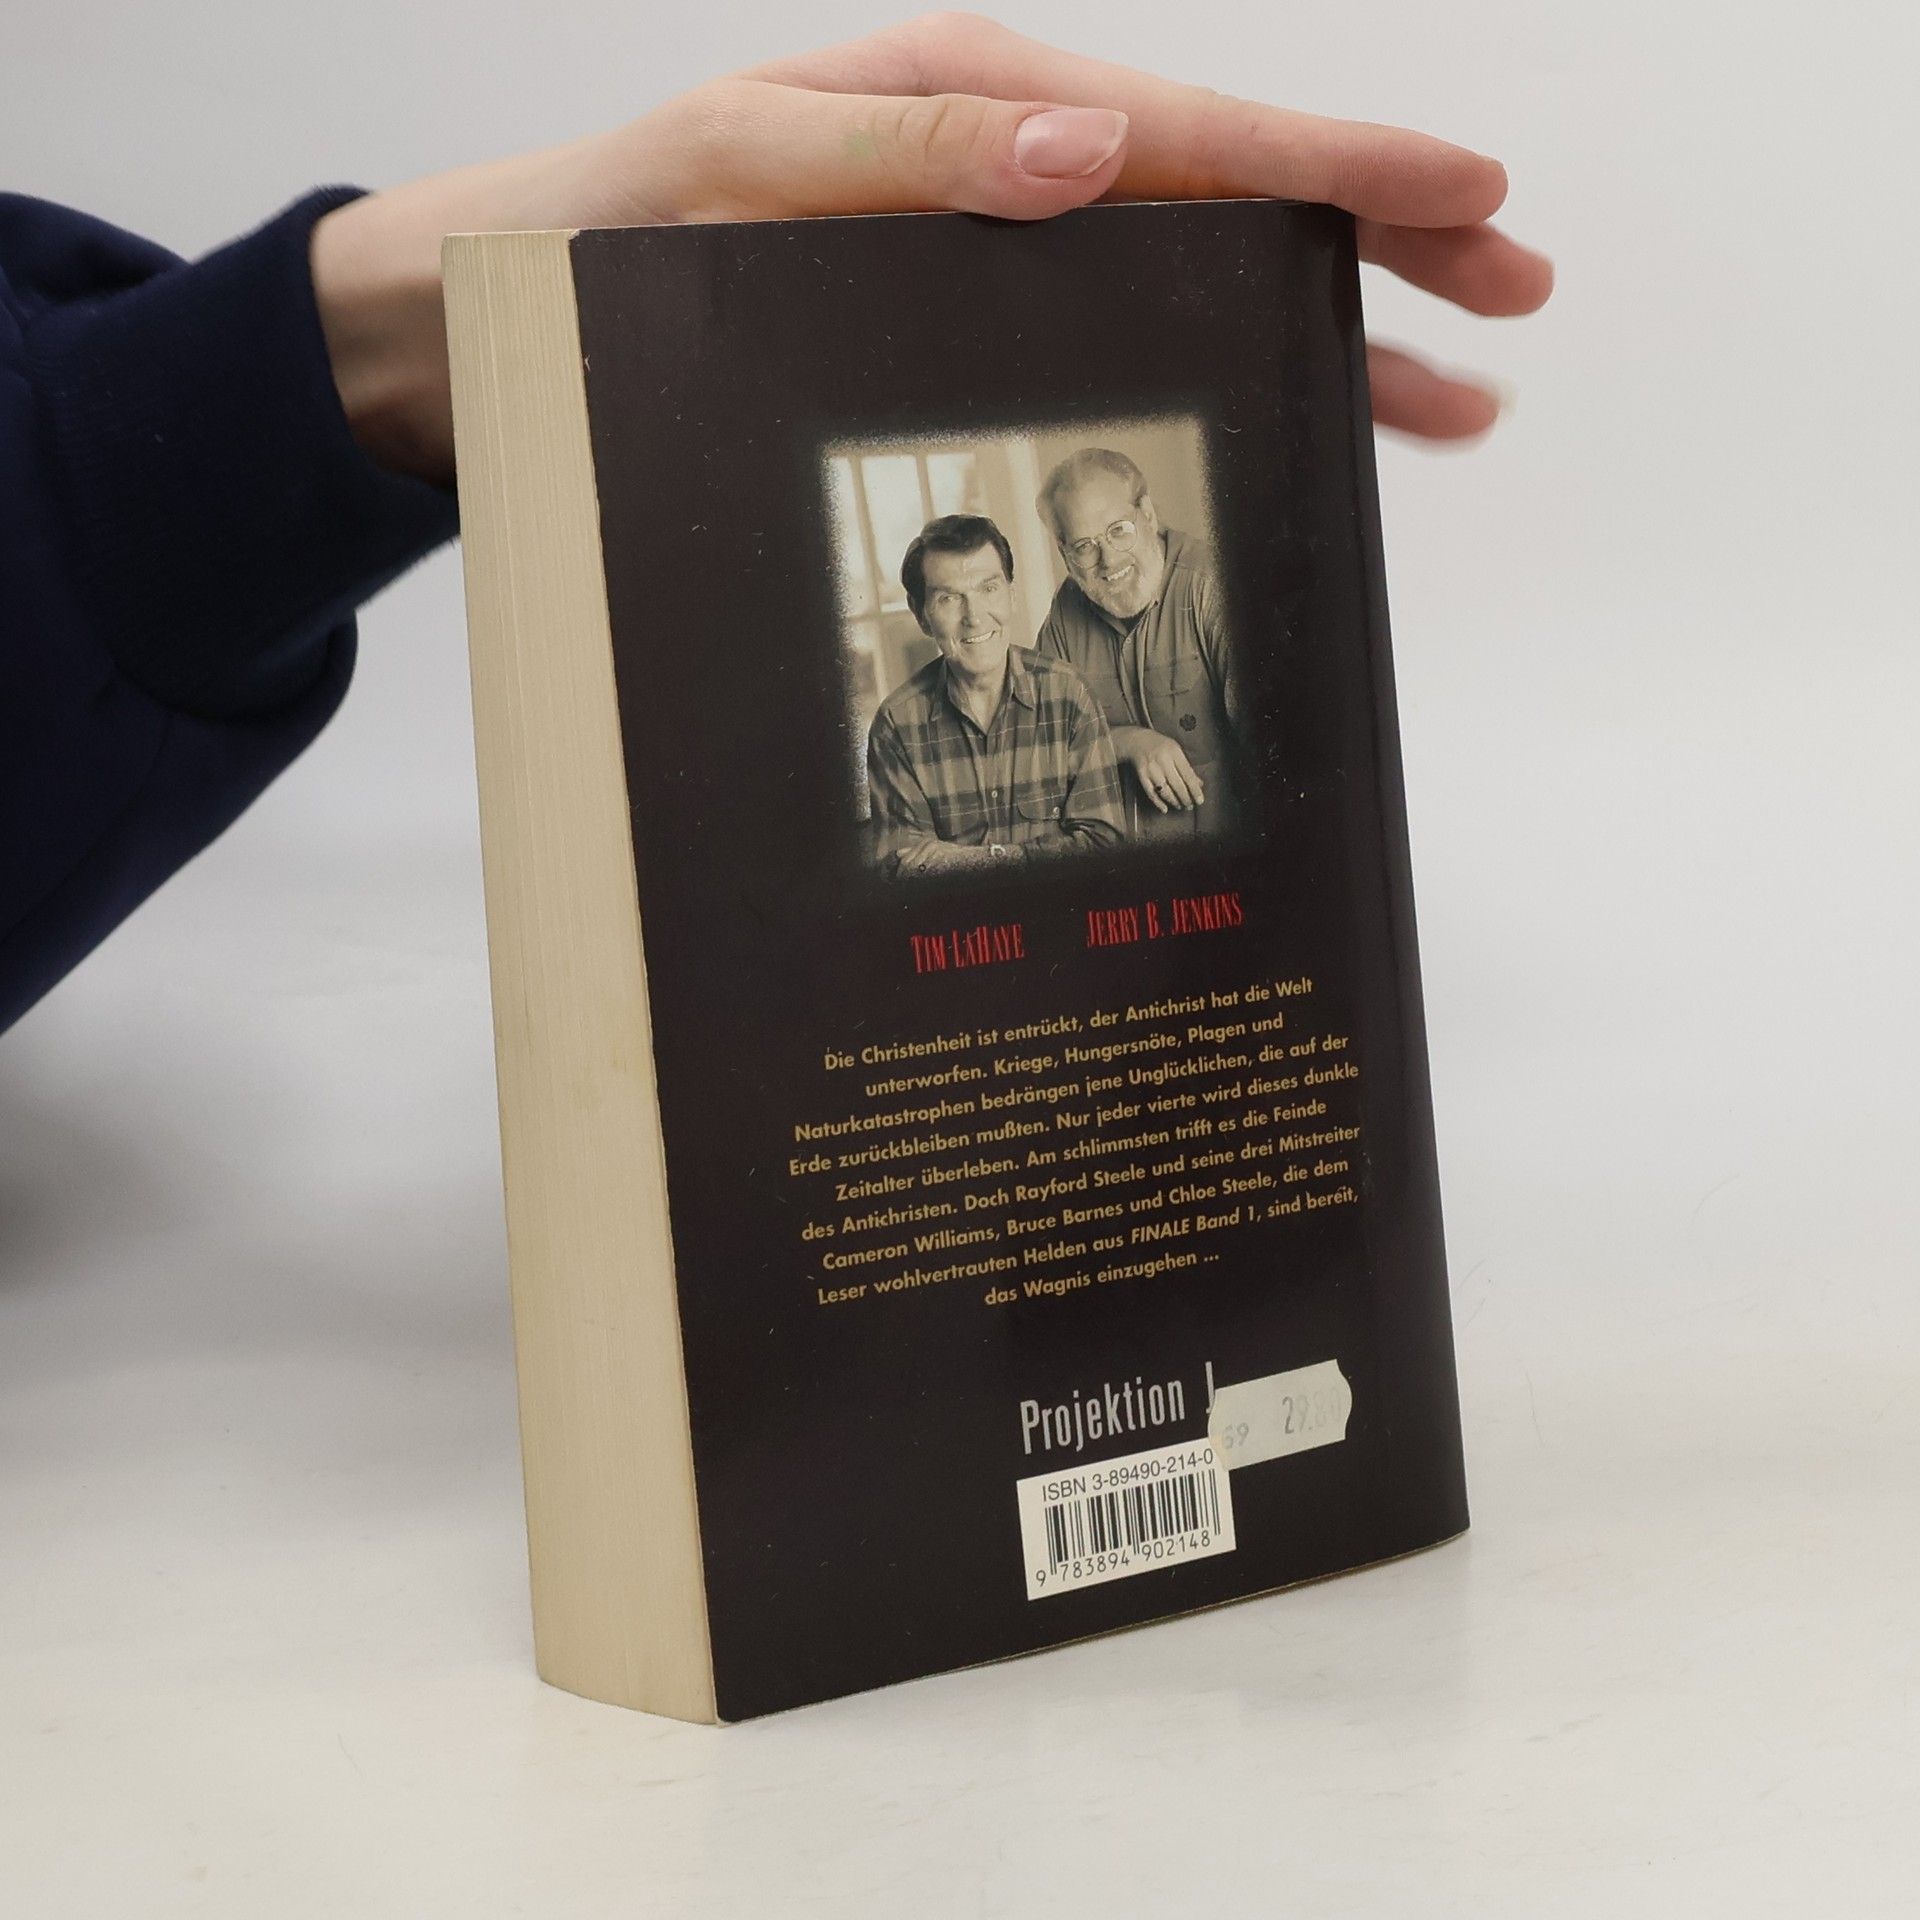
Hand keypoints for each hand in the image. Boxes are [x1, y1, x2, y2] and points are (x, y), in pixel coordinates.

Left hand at [311, 12, 1552, 481]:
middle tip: (1515, 288)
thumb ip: (913, 155)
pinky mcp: (967, 331)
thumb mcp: (738, 170)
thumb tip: (1095, 152)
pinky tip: (1285, 415)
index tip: (1470, 190)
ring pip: (1201, 285)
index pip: (1192, 130)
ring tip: (1456, 393)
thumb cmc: (606, 238)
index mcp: (971, 107)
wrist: (500, 325)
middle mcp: (1003, 172)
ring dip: (1332, 334)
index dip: (1340, 161)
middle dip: (1382, 241)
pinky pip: (1125, 341)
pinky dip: (1217, 375)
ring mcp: (996, 254)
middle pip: (1233, 201)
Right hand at [1116, 729, 1205, 813]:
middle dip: (1185, 798)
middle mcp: (1163, 760)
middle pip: (1177, 784)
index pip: (1187, 775)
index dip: (1194, 789)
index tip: (1200, 801)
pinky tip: (1164, 809)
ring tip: (1180, 806)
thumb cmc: (1161, 746)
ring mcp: (1151, 769)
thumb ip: (1187, 768)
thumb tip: (1199, 784)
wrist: (1136, 741)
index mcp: (1174, 752)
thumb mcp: (1176, 751)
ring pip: (1164, 790)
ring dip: (1173, 801)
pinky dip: (1158, 802)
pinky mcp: (1141, 775)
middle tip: (1190, 806)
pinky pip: (1151, 792)